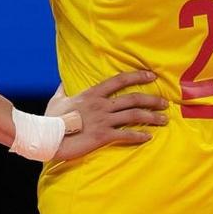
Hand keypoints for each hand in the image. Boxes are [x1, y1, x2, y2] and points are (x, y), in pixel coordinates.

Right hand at [46, 70, 168, 160]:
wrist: (47, 136)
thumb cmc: (51, 118)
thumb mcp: (57, 99)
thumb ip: (63, 89)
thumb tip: (63, 81)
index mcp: (92, 94)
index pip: (119, 80)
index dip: (137, 76)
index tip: (151, 75)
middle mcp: (101, 105)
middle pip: (133, 98)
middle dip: (152, 100)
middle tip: (165, 103)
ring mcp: (103, 120)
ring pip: (134, 116)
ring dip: (151, 117)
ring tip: (164, 120)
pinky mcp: (103, 136)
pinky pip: (126, 135)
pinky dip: (139, 136)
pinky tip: (148, 137)